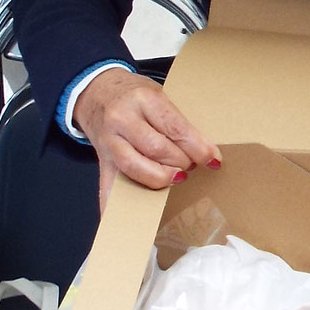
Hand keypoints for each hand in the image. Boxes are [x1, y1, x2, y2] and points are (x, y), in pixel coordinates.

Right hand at [73, 67, 219, 213]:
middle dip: (180, 162)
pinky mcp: (101, 159)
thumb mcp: (158, 96)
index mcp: (143, 99)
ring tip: (175, 177)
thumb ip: (176, 122)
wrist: (96, 91)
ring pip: (135, 166)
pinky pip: (108, 185)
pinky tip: (128, 218)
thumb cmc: (134, 95)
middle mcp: (122, 118)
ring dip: (161, 178)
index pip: (175, 128)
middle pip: (156, 149)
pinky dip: (117, 204)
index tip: (213, 160)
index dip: (197, 147)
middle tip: (190, 166)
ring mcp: (109, 140)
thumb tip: (205, 153)